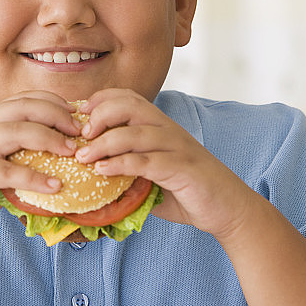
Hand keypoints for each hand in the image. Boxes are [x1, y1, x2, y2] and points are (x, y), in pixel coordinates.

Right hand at [0, 91, 81, 244]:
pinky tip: (56, 186)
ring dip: (52, 140)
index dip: (54, 102)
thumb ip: (18, 155)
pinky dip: (36, 178)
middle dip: (58, 116)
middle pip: (26, 107)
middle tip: (80, 132)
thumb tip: (59, 161)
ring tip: (74, 152)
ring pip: (19, 131)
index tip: (76, 115)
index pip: (25, 98)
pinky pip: (10, 171)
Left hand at [74, 88, 256, 239]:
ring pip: (134, 133)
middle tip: (80, 135)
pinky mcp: (181, 169)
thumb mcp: (153, 176)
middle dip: (100, 115)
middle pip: (129, 106)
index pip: (128, 97)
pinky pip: (146, 162)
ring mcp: (176, 148)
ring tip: (82, 157)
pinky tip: (102, 171)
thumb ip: (128, 170)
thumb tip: (89, 175)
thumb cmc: (187, 192)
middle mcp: (168, 130)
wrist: (227, 208)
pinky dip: (121, 164)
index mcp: (161, 125)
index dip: (101, 100)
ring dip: (104, 144)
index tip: (79, 116)